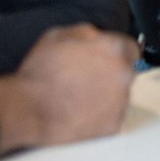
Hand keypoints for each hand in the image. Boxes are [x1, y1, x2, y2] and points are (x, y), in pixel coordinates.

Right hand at [0, 25, 136, 155]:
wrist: (28, 109)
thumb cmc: (40, 73)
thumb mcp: (60, 35)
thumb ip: (89, 33)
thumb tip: (98, 37)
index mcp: (114, 49)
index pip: (131, 48)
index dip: (116, 53)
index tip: (106, 60)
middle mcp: (123, 74)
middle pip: (125, 72)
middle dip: (110, 74)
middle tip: (86, 80)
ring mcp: (120, 103)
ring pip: (119, 96)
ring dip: (106, 96)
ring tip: (79, 98)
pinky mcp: (112, 126)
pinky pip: (111, 118)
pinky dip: (100, 117)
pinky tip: (80, 112)